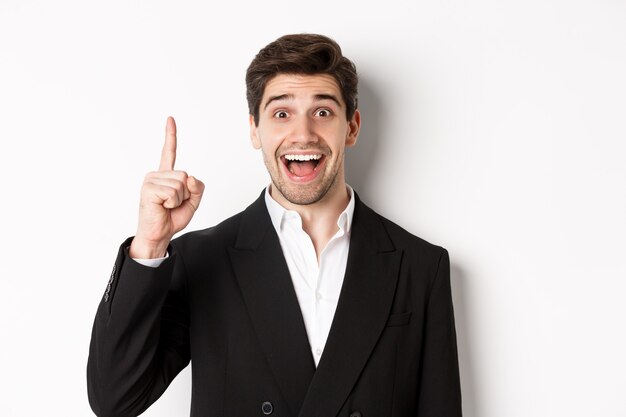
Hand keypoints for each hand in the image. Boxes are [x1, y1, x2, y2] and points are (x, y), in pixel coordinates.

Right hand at [129, 117, 204, 258]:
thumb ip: (197, 187)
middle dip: (185, 194)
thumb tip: (189, 177)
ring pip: (180, 184)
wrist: (159, 234)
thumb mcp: (192, 202)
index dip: (170, 136)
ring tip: (167, 206)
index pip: (169, 152)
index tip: (170, 119)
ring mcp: (151, 180)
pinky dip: (172, 203)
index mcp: (166, 175)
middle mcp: (156, 174)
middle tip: (172, 204)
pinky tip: (162, 207)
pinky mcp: (148, 189)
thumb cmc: (172, 218)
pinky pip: (173, 192)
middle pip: (185, 175)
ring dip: (179, 199)